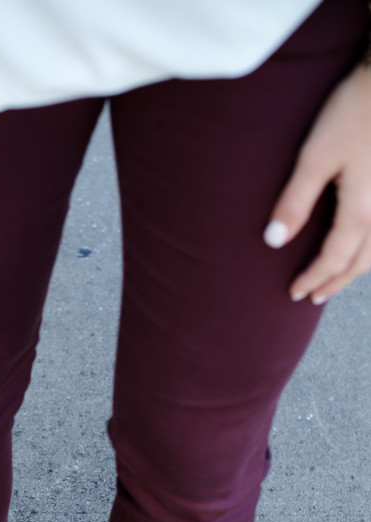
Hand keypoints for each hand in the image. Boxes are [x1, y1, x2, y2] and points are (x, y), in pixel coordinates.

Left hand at [264, 64, 370, 303]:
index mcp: (362, 212)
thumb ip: (295, 201)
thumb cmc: (354, 111)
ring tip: (337, 276)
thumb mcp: (316, 156)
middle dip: (336, 281)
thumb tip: (274, 241)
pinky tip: (363, 244)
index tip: (294, 292)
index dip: (314, 278)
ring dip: (357, 268)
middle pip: (362, 262)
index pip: (335, 259)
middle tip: (314, 296)